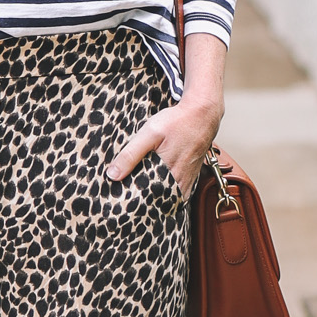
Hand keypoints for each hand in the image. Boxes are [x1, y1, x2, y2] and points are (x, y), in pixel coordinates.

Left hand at [107, 92, 222, 201]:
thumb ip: (131, 154)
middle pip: (159, 200)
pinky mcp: (192, 175)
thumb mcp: (149, 134)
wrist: (203, 114)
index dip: (135, 201)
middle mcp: (180, 181)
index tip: (123, 201)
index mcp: (167, 174)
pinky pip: (181, 192)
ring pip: (171, 197)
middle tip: (130, 200)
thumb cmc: (177, 122)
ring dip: (158, 198)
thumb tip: (113, 175)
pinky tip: (160, 188)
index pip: (147, 199)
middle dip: (145, 201)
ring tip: (144, 196)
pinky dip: (170, 193)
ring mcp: (188, 179)